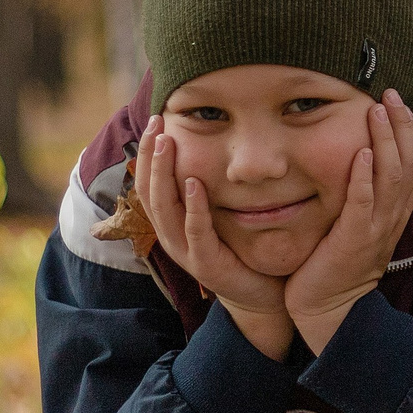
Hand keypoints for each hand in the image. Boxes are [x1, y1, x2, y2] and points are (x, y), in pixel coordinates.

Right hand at [138, 116, 294, 358]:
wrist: (265, 294)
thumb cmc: (244, 248)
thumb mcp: (224, 210)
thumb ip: (214, 183)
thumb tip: (215, 139)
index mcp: (173, 221)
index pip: (149, 181)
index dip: (147, 151)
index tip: (156, 118)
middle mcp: (173, 235)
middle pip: (148, 190)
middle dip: (150, 154)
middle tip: (157, 122)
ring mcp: (187, 251)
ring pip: (164, 208)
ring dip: (164, 173)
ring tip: (167, 143)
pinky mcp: (207, 266)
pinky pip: (195, 232)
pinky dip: (193, 207)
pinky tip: (195, 183)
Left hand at [285, 91, 412, 353]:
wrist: (331, 308)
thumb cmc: (337, 263)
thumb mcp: (360, 224)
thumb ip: (366, 194)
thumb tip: (361, 156)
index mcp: (397, 212)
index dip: (411, 130)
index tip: (398, 101)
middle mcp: (393, 217)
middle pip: (410, 162)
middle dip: (402, 125)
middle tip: (390, 94)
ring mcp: (376, 228)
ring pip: (391, 177)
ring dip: (385, 140)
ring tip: (376, 110)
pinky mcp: (354, 239)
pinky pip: (363, 203)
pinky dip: (364, 176)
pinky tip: (360, 152)